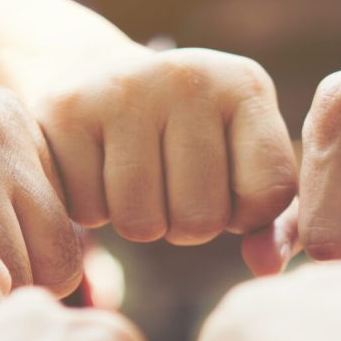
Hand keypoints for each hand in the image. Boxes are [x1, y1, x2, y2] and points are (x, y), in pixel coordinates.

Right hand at [22, 42, 296, 264]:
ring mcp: (124, 90)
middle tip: (169, 183)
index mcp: (245, 85)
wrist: (93, 72)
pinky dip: (91, 209)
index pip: (268, 197)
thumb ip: (273, 222)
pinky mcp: (67, 110)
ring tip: (134, 177)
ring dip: (138, 221)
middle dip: (185, 223)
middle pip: (200, 219)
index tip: (225, 184)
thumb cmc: (185, 136)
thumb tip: (265, 269)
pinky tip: (95, 167)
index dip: (244, 215)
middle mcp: (189, 77)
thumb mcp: (242, 162)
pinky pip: (88, 212)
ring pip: (141, 224)